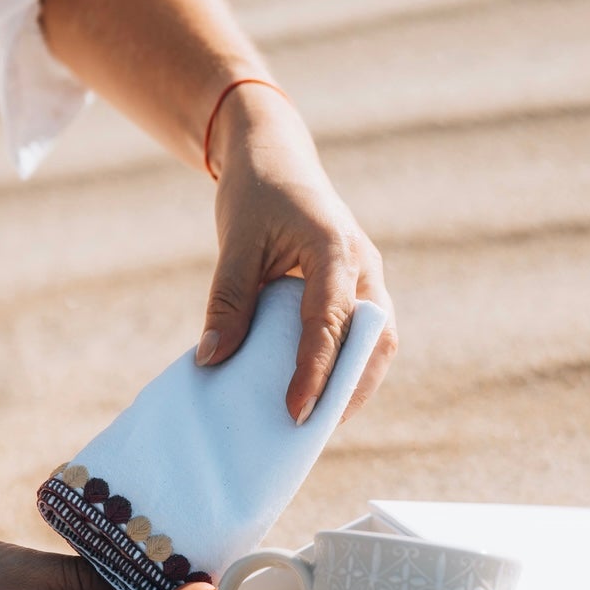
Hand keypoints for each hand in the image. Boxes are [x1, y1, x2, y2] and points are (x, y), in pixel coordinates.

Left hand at [197, 85, 397, 422]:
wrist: (277, 159)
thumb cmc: (256, 194)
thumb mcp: (235, 243)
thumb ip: (227, 301)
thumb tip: (211, 361)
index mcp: (335, 248)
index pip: (330, 322)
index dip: (315, 371)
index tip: (295, 412)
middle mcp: (363, 267)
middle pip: (374, 342)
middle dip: (348, 390)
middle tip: (311, 431)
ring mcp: (367, 279)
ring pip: (377, 344)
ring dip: (353, 384)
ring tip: (316, 423)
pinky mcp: (357, 291)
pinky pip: (364, 339)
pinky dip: (346, 369)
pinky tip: (315, 393)